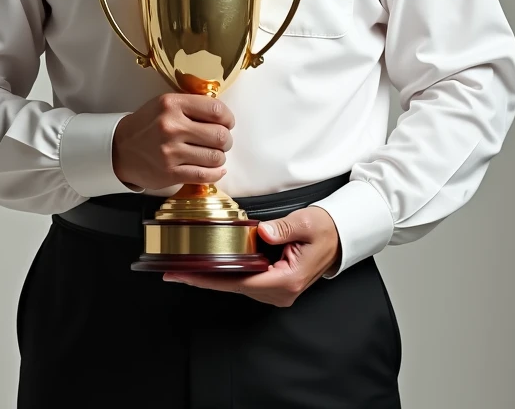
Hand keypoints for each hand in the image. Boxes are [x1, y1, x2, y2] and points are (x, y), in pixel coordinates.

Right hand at [112, 92, 233, 190]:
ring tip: (213, 155)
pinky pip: (204, 175)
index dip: (228, 118)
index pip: (216, 110)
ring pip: (215, 157)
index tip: (227, 123)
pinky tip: (215, 170)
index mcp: (172, 104)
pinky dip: (215, 173)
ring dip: (219, 157)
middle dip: (226, 140)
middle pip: (220, 135)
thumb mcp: (165, 104)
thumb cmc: (147, 124)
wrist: (119, 148)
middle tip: (222, 141)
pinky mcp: (170, 173)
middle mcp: (171, 127)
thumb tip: (223, 115)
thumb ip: (192, 105)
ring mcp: (170, 152)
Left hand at [163, 206, 340, 306]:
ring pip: (236, 285)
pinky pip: (244, 279)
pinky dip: (225, 273)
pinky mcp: (273, 283)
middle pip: (233, 286)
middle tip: (174, 271)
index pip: (238, 282)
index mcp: (286, 280)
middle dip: (203, 278)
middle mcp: (279, 291)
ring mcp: (276, 290)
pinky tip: (209, 266)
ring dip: (212, 277)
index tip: (186, 274)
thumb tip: (262, 231)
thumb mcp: (306, 223)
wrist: (340, 236)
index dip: (209, 278)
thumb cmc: (325, 229)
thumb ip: (284, 228)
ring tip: (185, 268)